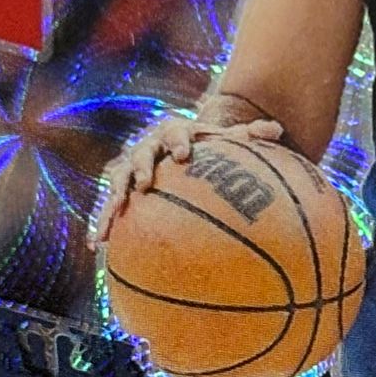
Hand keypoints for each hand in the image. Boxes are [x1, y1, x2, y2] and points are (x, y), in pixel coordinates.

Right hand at [90, 107, 286, 247]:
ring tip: (113, 215)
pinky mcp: (122, 190)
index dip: (179, 142)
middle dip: (141, 167)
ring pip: (118, 181)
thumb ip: (251, 135)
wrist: (180, 145)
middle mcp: (149, 148)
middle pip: (141, 155)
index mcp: (175, 133)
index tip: (184, 154)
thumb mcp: (229, 140)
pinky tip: (97, 246)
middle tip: (145, 183)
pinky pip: (110, 208)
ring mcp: (132, 168)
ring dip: (114, 198)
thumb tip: (278, 130)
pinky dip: (102, 224)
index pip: (176, 133)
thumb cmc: (209, 146)